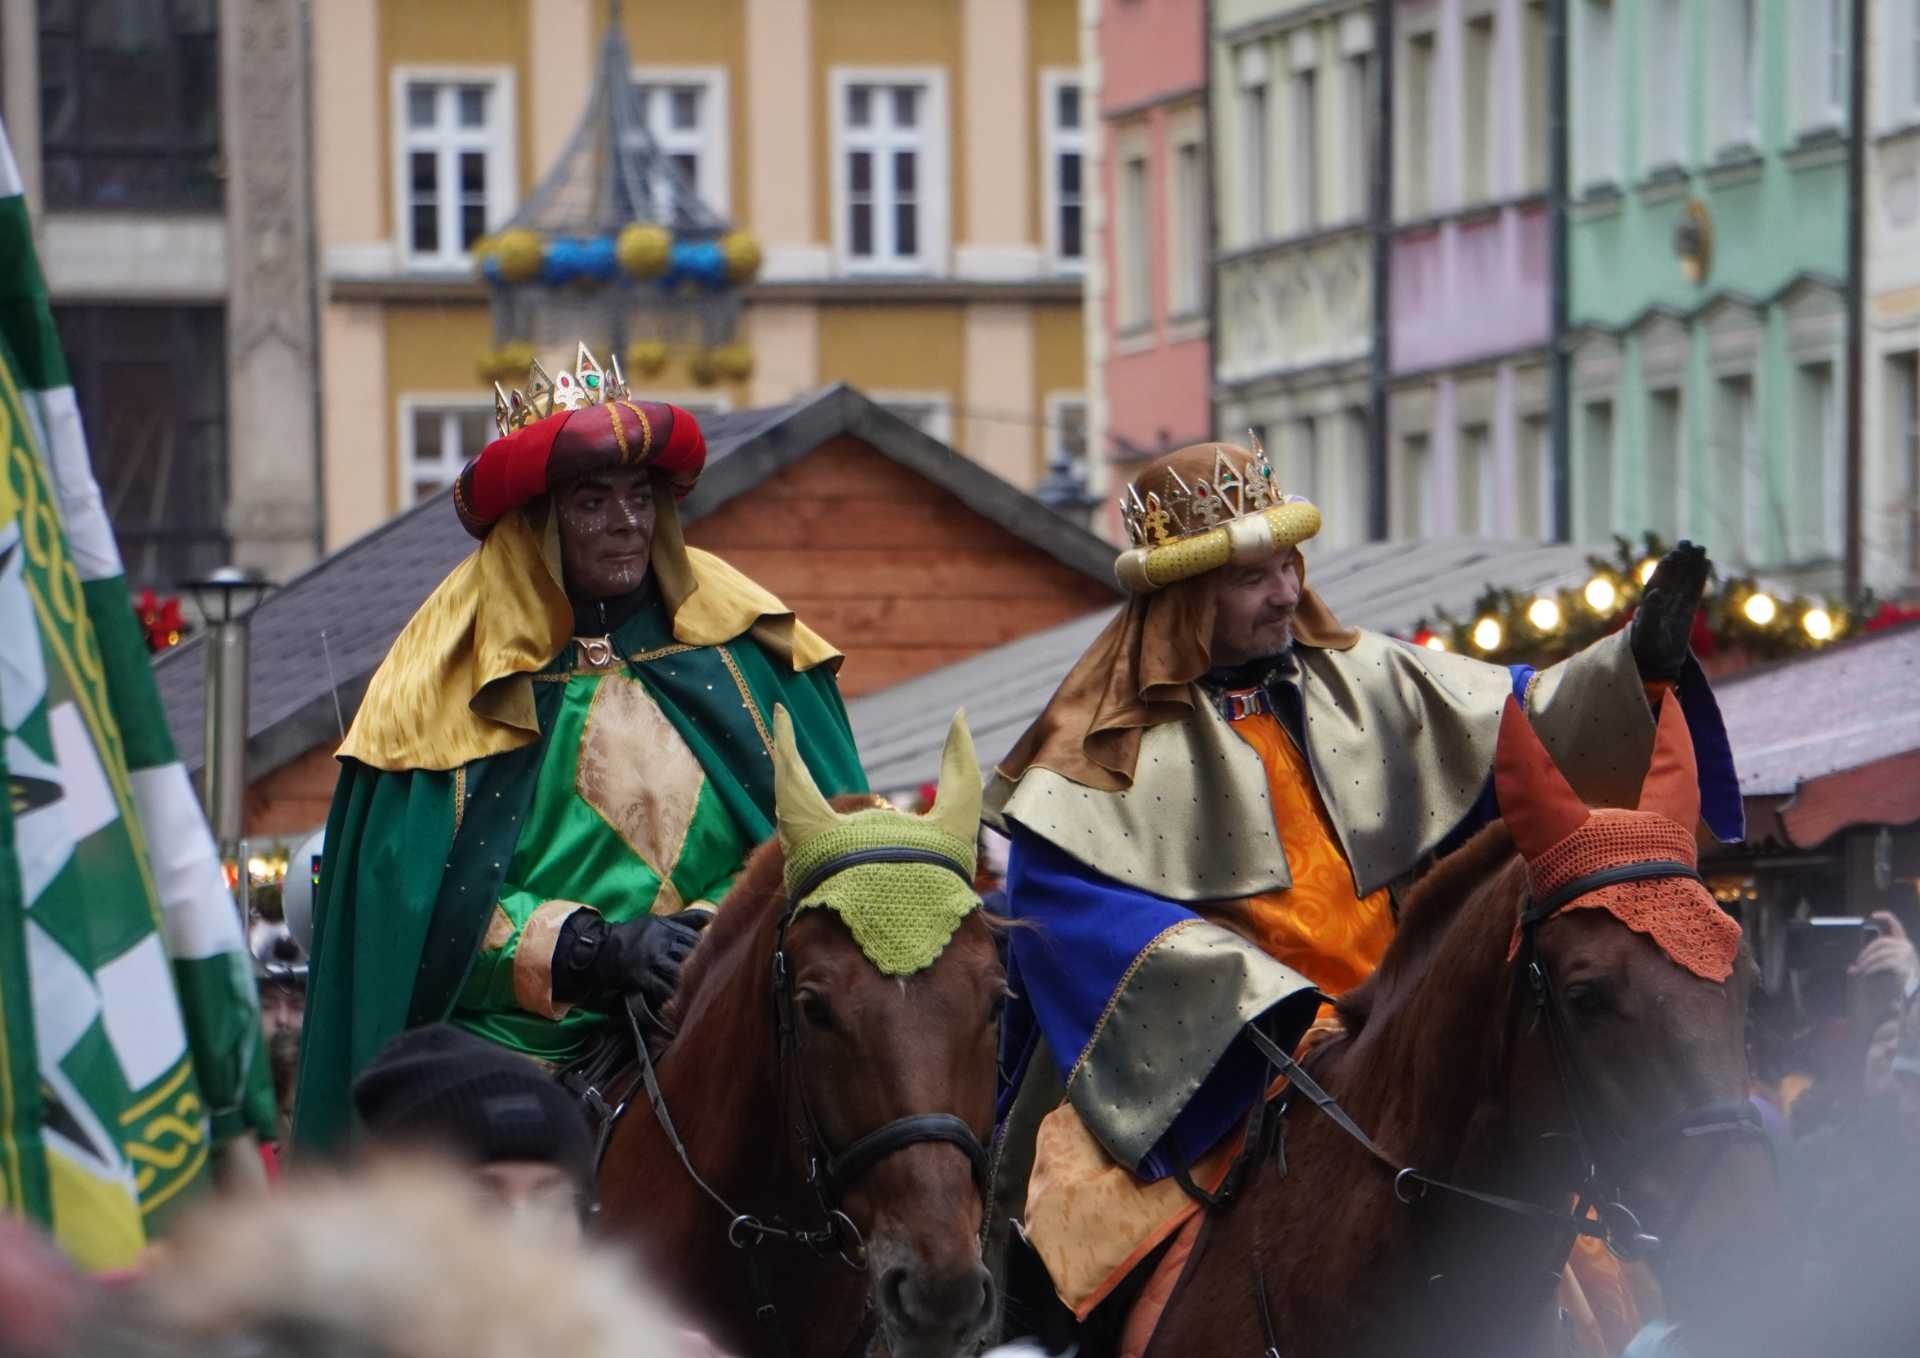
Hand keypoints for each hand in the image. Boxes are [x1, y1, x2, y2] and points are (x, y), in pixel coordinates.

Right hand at [592, 913, 703, 1014]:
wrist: (603, 948)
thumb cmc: (634, 934)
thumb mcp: (658, 921)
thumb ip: (685, 919)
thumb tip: (712, 917)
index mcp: (667, 928)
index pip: (695, 939)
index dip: (705, 951)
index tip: (711, 960)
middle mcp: (660, 942)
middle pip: (689, 956)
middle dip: (699, 967)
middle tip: (706, 979)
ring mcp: (650, 959)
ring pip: (677, 973)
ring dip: (686, 983)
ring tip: (694, 991)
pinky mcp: (640, 975)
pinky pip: (661, 988)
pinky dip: (670, 994)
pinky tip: (676, 999)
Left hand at [1630, 541, 1710, 682]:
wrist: (1655, 666)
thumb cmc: (1646, 651)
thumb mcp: (1647, 633)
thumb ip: (1651, 614)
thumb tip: (1655, 593)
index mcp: (1647, 604)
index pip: (1657, 582)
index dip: (1665, 568)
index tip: (1674, 554)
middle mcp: (1660, 602)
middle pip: (1672, 577)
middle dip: (1680, 561)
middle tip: (1689, 543)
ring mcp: (1674, 606)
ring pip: (1684, 582)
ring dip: (1691, 566)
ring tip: (1700, 548)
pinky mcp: (1686, 613)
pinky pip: (1693, 592)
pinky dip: (1699, 578)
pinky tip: (1705, 564)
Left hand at [1849, 912, 1919, 996]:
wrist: (1915, 988)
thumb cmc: (1901, 974)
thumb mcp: (1891, 962)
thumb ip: (1875, 959)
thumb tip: (1851, 969)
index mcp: (1902, 941)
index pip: (1896, 924)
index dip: (1886, 917)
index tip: (1873, 915)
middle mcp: (1905, 945)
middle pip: (1880, 942)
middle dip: (1866, 951)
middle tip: (1858, 960)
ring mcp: (1905, 953)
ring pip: (1879, 954)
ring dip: (1867, 962)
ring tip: (1859, 969)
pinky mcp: (1902, 962)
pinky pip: (1882, 963)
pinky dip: (1871, 968)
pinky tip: (1865, 973)